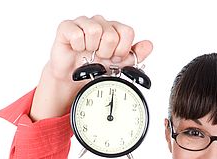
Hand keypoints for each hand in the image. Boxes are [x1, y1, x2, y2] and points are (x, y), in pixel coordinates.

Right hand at [30, 15, 152, 120]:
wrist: (73, 78)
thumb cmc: (95, 68)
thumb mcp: (119, 65)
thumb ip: (135, 55)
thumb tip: (149, 45)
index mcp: (114, 30)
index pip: (127, 32)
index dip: (122, 50)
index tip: (115, 59)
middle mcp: (100, 23)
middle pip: (112, 34)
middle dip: (107, 53)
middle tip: (100, 58)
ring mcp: (84, 23)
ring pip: (95, 30)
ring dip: (92, 49)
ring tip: (89, 54)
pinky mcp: (67, 27)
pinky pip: (77, 34)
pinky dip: (78, 47)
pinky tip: (77, 50)